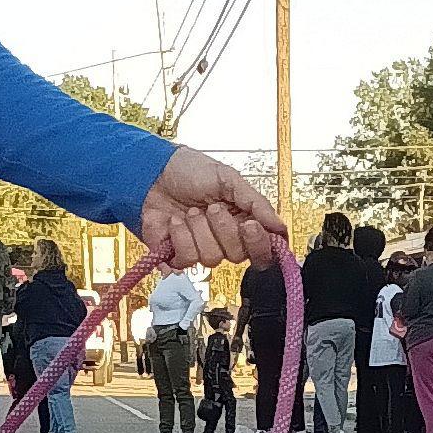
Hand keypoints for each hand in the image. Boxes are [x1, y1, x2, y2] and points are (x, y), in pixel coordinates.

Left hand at [141, 149, 286, 268]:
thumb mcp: (228, 178)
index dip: (258, 243)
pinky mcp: (178, 256)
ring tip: (190, 211)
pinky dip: (180, 237)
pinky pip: (187, 261)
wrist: (152, 173)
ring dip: (199, 230)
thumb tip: (280, 228)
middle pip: (237, 256)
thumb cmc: (189, 171)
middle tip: (212, 208)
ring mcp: (202, 249)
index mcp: (242, 222)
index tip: (249, 225)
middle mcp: (224, 240)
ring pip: (211, 259)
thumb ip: (256, 203)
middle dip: (223, 230)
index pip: (261, 250)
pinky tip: (174, 222)